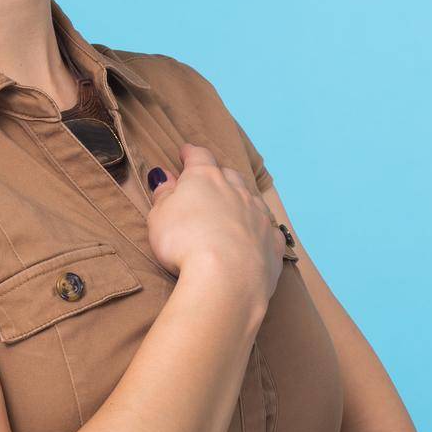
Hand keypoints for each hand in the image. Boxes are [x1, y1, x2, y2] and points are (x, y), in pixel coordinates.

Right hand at [145, 143, 284, 304]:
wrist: (225, 279)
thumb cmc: (184, 243)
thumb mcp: (159, 217)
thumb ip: (164, 195)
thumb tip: (165, 177)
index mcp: (205, 179)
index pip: (199, 157)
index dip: (191, 154)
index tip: (186, 152)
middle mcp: (236, 191)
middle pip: (229, 175)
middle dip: (218, 177)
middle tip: (208, 185)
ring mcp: (258, 216)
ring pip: (251, 199)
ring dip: (241, 201)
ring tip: (231, 210)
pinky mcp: (273, 243)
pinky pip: (268, 230)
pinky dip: (259, 230)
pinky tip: (254, 238)